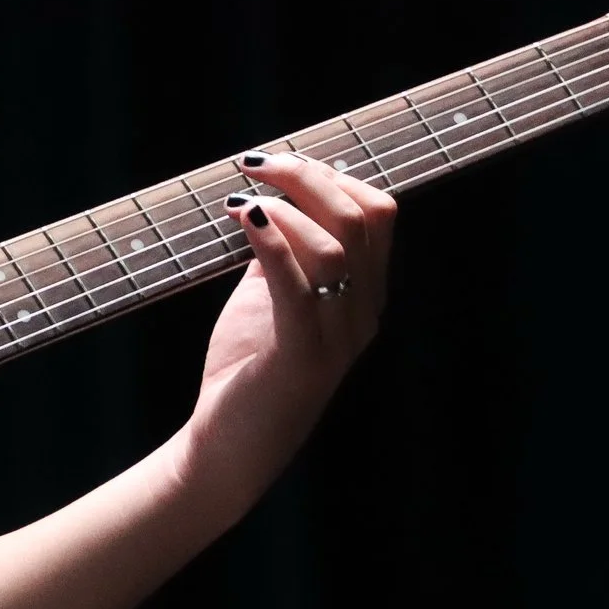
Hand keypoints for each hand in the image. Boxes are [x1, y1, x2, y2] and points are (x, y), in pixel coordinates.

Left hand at [180, 153, 393, 515]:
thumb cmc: (247, 370)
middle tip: (254, 162)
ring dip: (285, 205)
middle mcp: (362, 314)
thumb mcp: (271, 297)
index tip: (282, 160)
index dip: (333, 173)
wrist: (230, 447)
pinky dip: (273, 242)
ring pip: (334, 247)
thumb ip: (284, 251)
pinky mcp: (300, 357)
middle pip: (360, 218)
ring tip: (240, 196)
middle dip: (307, 175)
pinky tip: (246, 216)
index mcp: (365, 297)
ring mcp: (336, 338)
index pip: (378, 214)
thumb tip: (273, 194)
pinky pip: (297, 287)